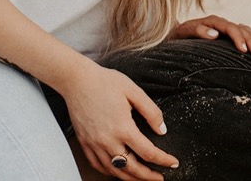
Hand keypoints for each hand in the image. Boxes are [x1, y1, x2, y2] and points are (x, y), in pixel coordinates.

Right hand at [61, 61, 177, 179]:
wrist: (77, 80)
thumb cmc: (105, 82)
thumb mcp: (134, 91)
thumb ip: (151, 112)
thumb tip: (162, 130)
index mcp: (123, 128)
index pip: (148, 152)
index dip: (164, 160)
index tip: (173, 163)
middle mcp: (108, 140)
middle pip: (132, 168)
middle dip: (149, 176)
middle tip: (160, 178)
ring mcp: (94, 144)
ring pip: (115, 171)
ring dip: (131, 178)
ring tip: (142, 178)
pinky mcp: (84, 143)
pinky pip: (99, 165)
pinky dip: (111, 172)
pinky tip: (119, 170)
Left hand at [171, 15, 250, 53]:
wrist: (175, 34)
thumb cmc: (178, 36)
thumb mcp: (184, 33)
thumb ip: (198, 31)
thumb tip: (215, 34)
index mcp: (213, 22)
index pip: (230, 28)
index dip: (238, 38)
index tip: (244, 50)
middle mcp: (221, 23)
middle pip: (240, 28)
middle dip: (250, 40)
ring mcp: (225, 27)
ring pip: (245, 29)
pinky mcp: (227, 33)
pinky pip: (244, 32)